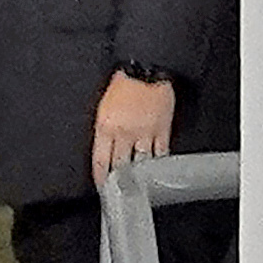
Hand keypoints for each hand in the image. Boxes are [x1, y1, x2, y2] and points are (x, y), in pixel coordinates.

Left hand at [89, 69, 179, 190]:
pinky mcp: (162, 129)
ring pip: (141, 162)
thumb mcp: (103, 107)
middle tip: (119, 192)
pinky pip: (160, 152)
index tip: (101, 187)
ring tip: (138, 185)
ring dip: (139, 175)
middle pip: (120, 165)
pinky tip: (156, 170)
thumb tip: (104, 149)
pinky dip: (158, 162)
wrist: (146, 70)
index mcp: (106, 127)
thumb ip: (103, 130)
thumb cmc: (123, 84)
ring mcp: (145, 133)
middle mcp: (125, 134)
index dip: (100, 178)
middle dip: (119, 180)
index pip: (101, 161)